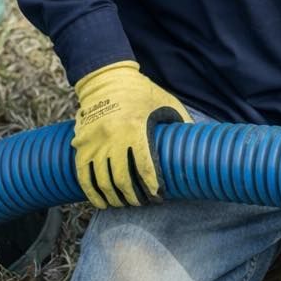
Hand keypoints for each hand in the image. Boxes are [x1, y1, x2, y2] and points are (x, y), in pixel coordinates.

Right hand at [73, 60, 191, 207]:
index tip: (159, 195)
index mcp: (136, 128)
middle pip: (123, 180)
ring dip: (115, 198)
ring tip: (125, 203)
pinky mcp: (81, 143)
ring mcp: (94, 142)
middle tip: (142, 202)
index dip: (153, 187)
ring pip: (103, 182)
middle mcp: (113, 137)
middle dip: (135, 197)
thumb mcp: (165, 103)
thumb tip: (199, 141)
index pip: (146, 168)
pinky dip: (92, 193)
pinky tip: (102, 202)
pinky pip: (84, 175)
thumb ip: (181, 122)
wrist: (106, 78)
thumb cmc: (140, 92)